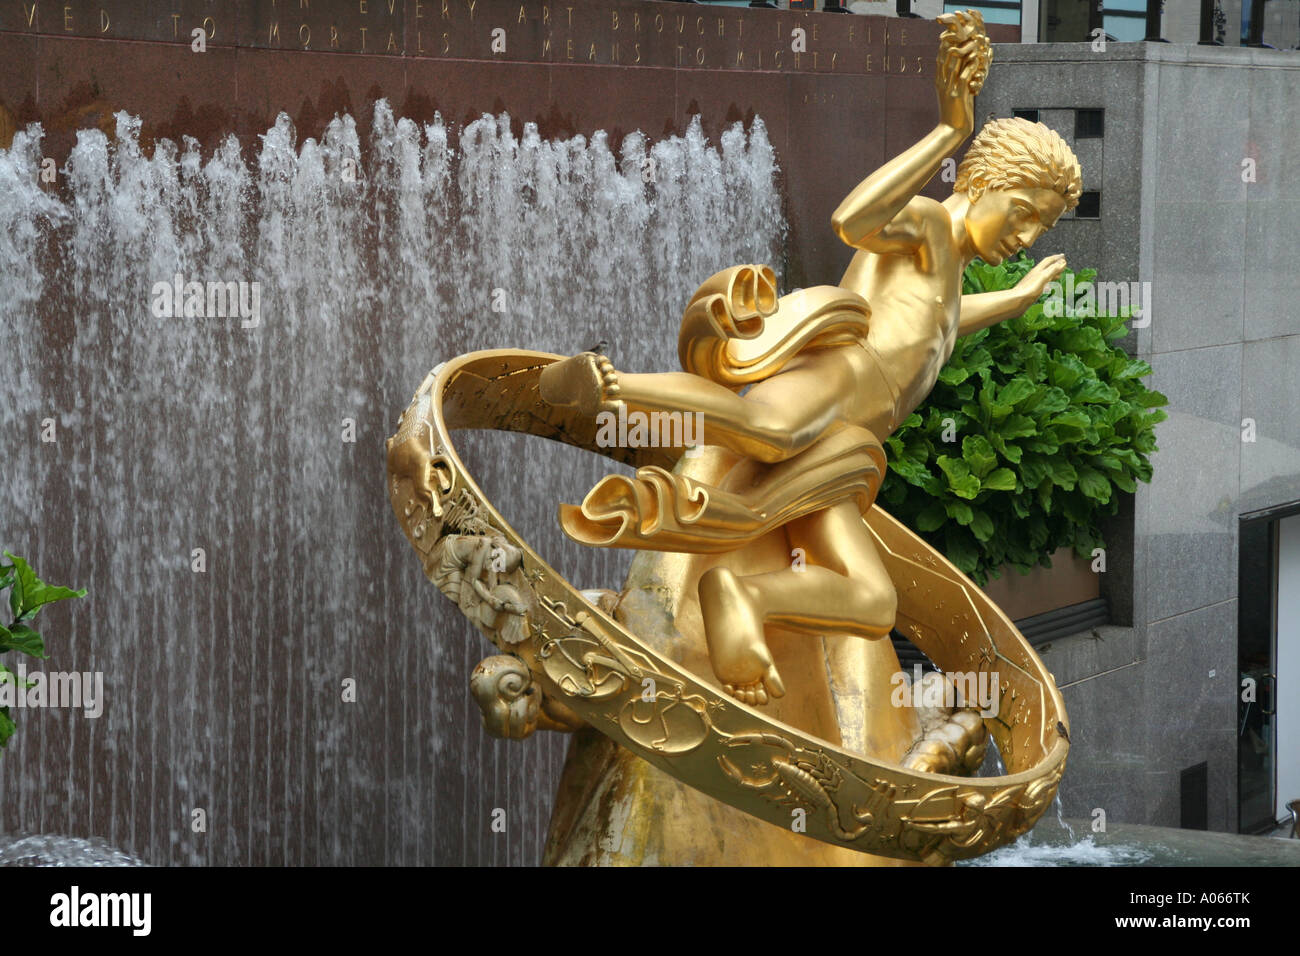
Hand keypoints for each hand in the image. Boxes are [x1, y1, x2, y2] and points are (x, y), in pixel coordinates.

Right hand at [935, 10, 991, 134]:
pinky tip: (977, 58)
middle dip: (954, 43)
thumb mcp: (954, 93)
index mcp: (939, 81)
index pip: (940, 58)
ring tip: (973, 40)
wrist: (951, 131)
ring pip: (955, 64)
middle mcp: (942, 83)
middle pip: (945, 57)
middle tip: (963, 31)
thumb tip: (965, 68)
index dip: (947, 44)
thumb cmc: (955, 113)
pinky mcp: (958, 95)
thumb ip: (957, 80)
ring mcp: (949, 88)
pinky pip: (964, 76)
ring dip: (965, 51)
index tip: (955, 33)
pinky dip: (971, 66)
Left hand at [1014, 254, 1066, 303]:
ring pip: (1044, 276)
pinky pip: (1042, 284)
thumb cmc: (1029, 290)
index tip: (1062, 256)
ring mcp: (1032, 282)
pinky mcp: (1031, 290)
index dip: (1056, 258)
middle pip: (1046, 267)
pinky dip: (1048, 283)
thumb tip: (1063, 262)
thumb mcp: (1044, 277)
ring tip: (1059, 275)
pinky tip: (1048, 287)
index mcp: (1038, 270)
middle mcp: (1035, 274)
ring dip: (1052, 274)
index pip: (1048, 260)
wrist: (1016, 301)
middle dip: (1055, 265)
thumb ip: (1053, 270)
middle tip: (1062, 264)